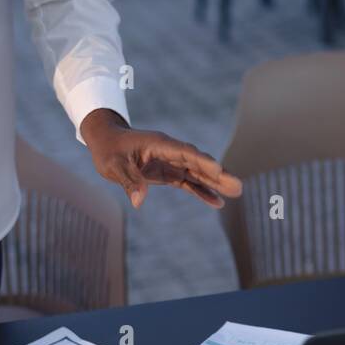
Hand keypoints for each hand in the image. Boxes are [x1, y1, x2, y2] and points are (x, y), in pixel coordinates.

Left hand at [81, 108, 242, 208]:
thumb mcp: (113, 166)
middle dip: (218, 175)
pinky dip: (202, 191)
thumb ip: (128, 181)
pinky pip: (188, 182)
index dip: (202, 162)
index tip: (219, 170)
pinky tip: (217, 202)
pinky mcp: (168, 173)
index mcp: (160, 144)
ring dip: (216, 183)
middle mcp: (170, 152)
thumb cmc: (108, 150)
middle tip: (238, 186)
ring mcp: (171, 162)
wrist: (106, 142)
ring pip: (197, 173)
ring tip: (236, 193)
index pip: (185, 153)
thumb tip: (139, 202)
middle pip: (198, 163)